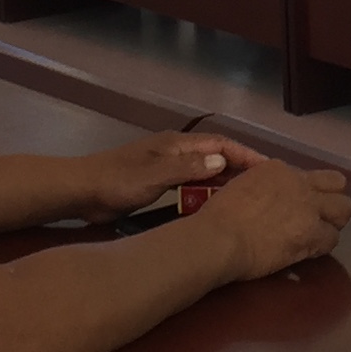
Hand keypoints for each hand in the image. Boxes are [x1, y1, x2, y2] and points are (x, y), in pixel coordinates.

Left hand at [72, 130, 258, 223]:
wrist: (82, 191)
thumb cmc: (117, 181)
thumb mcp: (154, 175)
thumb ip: (188, 168)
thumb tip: (223, 162)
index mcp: (176, 144)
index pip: (220, 144)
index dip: (244, 154)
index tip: (267, 169)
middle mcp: (175, 152)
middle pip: (215, 156)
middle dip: (239, 168)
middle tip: (263, 188)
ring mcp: (166, 167)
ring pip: (204, 171)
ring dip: (224, 181)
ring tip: (246, 199)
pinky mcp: (158, 183)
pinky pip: (191, 185)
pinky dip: (206, 192)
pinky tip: (215, 208)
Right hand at [199, 156, 350, 277]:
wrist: (220, 237)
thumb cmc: (219, 215)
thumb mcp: (242, 185)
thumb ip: (264, 186)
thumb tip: (271, 197)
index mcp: (279, 169)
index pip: (309, 177)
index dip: (307, 193)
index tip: (296, 206)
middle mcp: (300, 183)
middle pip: (337, 184)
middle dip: (332, 200)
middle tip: (319, 217)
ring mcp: (309, 208)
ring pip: (344, 210)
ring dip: (333, 222)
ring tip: (319, 234)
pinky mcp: (312, 234)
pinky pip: (333, 239)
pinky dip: (323, 245)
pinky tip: (309, 251)